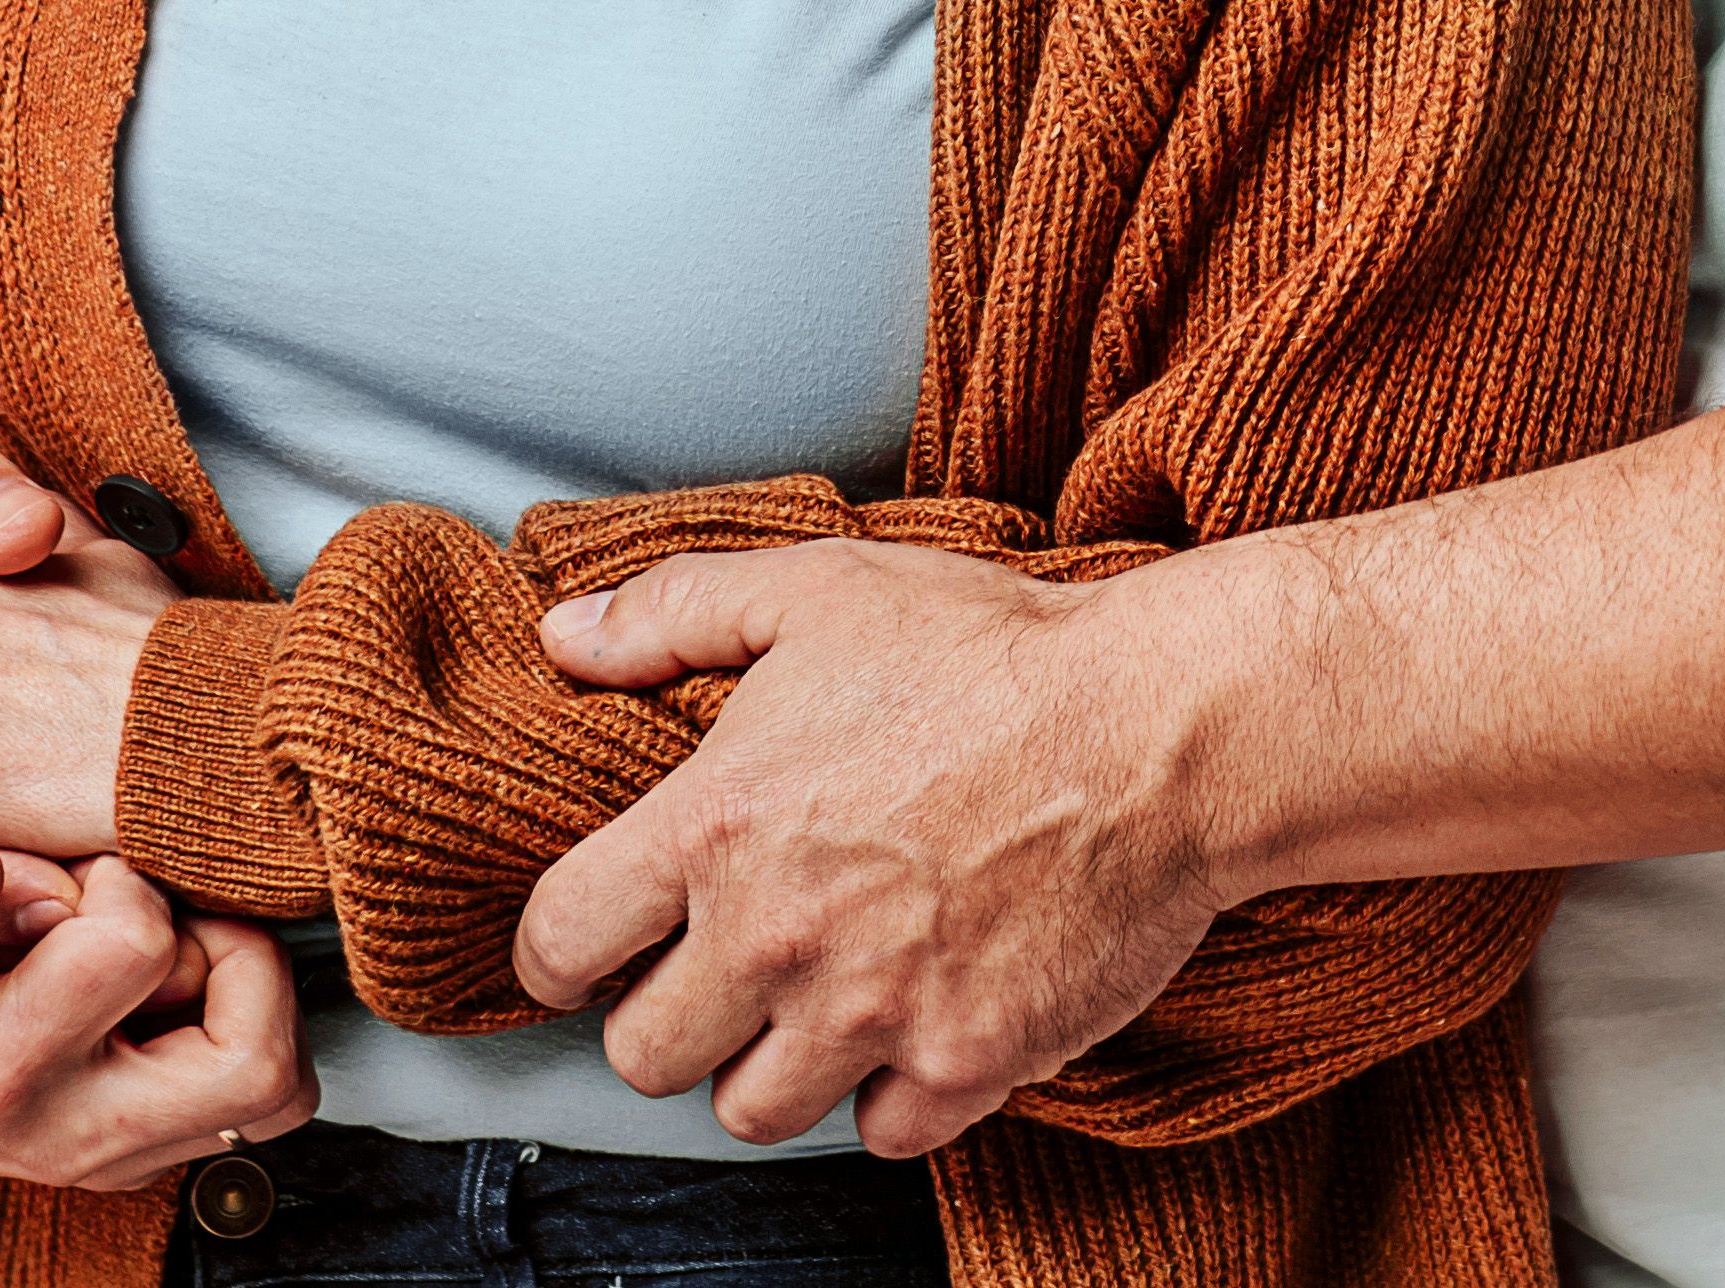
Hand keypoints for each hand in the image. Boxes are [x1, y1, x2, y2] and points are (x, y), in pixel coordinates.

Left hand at [515, 540, 1226, 1155]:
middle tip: (719, 974)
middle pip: (644, 1059)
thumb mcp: (820, 591)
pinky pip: (881, 1133)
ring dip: (772, 1067)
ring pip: (751, 1115)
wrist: (1162, 727)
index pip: (562, 942)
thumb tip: (563, 636)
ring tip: (813, 1004)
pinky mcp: (964, 1063)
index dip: (562, 952)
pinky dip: (891, 1094)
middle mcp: (775, 936)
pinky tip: (914, 1022)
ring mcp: (870, 1014)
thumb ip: (674, 612)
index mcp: (716, 826)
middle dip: (669, 1019)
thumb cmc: (995, 652)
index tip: (594, 951)